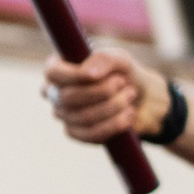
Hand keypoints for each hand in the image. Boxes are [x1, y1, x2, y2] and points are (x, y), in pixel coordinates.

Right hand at [42, 49, 165, 142]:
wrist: (140, 98)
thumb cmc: (123, 73)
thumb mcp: (119, 59)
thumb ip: (103, 60)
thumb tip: (88, 74)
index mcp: (58, 67)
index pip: (53, 73)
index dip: (73, 76)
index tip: (97, 75)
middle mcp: (55, 91)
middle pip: (67, 97)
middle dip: (101, 91)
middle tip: (123, 83)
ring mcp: (63, 114)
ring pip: (82, 117)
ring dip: (114, 106)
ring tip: (130, 95)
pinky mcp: (76, 133)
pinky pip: (89, 134)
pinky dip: (113, 125)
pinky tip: (128, 115)